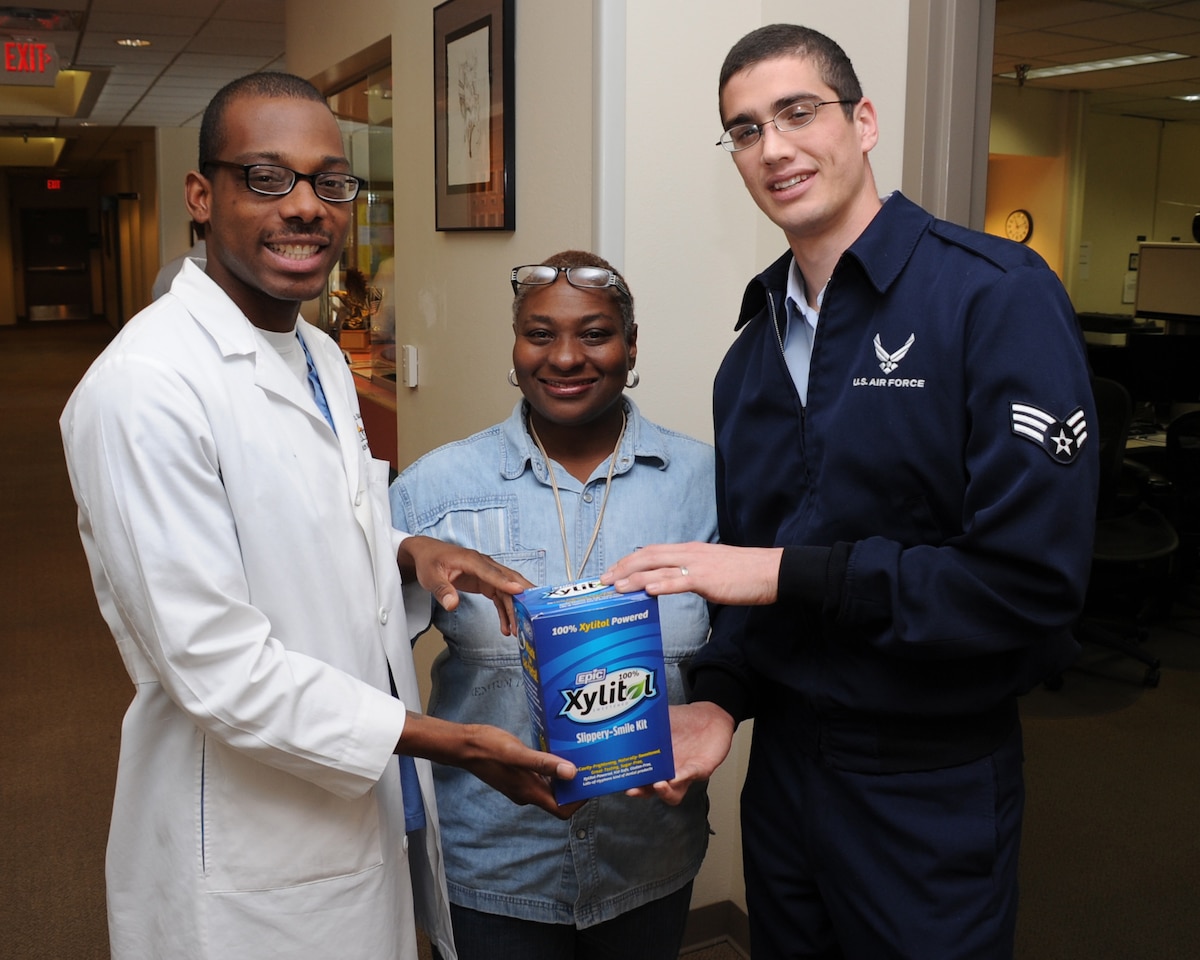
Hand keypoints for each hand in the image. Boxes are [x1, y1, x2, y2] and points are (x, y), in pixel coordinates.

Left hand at [398, 535, 533, 634]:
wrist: (428, 554)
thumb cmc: (430, 562)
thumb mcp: (431, 577)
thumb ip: (442, 590)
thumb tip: (452, 604)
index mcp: (471, 560)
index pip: (491, 572)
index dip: (505, 582)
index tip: (520, 591)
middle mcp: (484, 565)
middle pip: (508, 580)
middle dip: (521, 596)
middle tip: (532, 612)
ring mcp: (487, 573)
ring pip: (507, 591)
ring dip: (513, 609)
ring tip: (518, 629)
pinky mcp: (486, 582)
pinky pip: (500, 597)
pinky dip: (504, 611)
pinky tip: (507, 626)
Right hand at [398, 712, 581, 818]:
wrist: (464, 745)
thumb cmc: (489, 748)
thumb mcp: (517, 754)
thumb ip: (544, 764)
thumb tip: (572, 773)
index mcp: (528, 793)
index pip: (561, 810)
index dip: (578, 801)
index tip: (589, 781)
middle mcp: (527, 793)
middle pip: (558, 799)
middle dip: (575, 785)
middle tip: (588, 764)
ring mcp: (522, 785)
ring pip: (550, 787)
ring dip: (564, 775)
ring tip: (577, 755)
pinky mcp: (518, 775)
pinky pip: (541, 776)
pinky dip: (552, 767)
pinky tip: (556, 751)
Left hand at [602, 542, 781, 605]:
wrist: (770, 571)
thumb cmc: (744, 573)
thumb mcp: (711, 569)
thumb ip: (689, 574)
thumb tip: (671, 582)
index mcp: (689, 551)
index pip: (652, 551)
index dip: (629, 560)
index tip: (613, 570)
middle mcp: (689, 553)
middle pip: (647, 556)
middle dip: (623, 567)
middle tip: (603, 580)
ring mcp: (697, 565)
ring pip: (657, 567)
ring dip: (633, 577)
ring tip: (615, 587)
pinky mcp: (707, 580)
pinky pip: (679, 581)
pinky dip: (660, 584)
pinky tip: (646, 590)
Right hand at [625, 702, 734, 804]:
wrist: (710, 717)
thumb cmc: (684, 720)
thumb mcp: (661, 718)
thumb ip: (646, 718)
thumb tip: (627, 712)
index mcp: (654, 760)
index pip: (638, 776)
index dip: (628, 780)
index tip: (618, 778)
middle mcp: (667, 771)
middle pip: (651, 790)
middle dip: (642, 792)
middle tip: (633, 789)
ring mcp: (683, 773)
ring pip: (673, 793)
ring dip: (664, 792)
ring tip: (658, 784)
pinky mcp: (700, 770)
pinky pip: (690, 776)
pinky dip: (684, 776)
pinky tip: (677, 775)